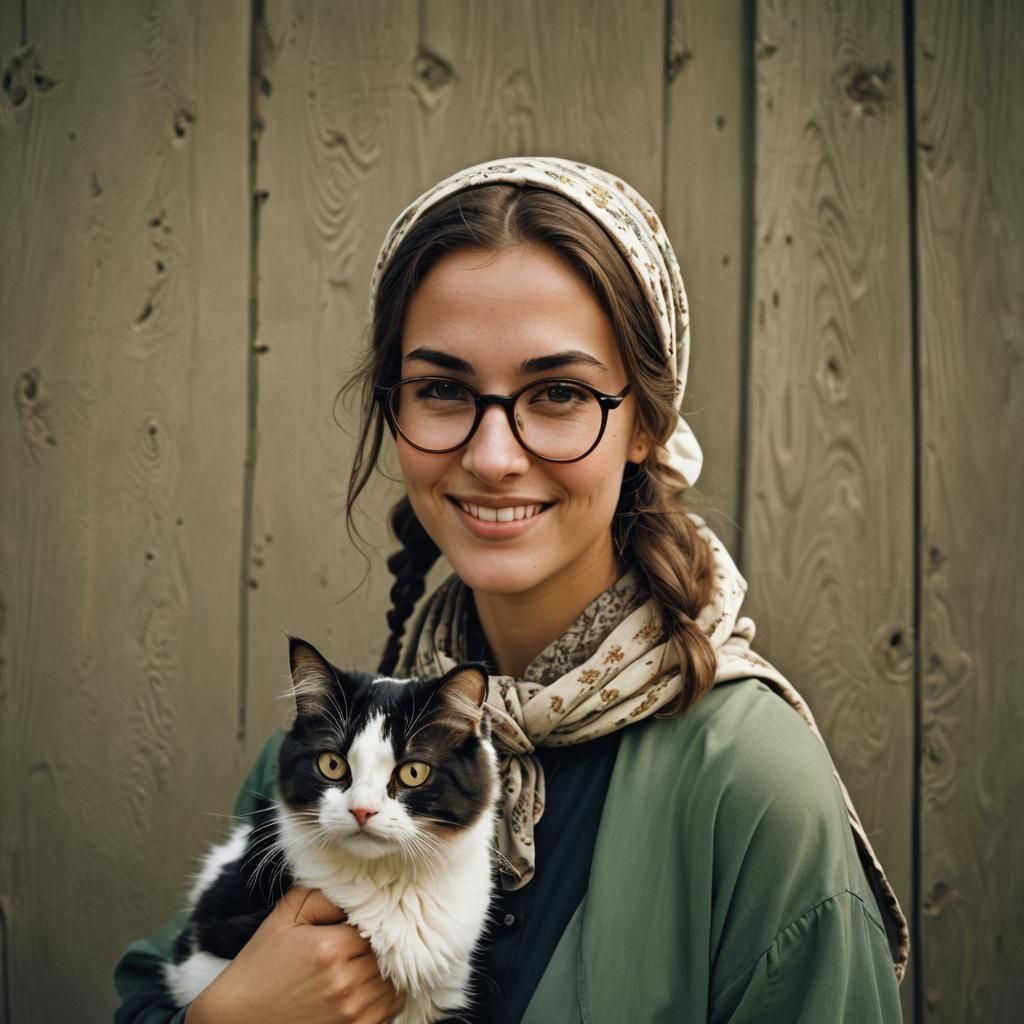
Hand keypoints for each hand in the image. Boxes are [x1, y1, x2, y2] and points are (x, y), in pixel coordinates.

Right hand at [185, 886, 404, 1023]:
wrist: (236, 1019)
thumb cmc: (260, 966)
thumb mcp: (284, 918)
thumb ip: (321, 897)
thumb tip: (353, 893)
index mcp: (330, 949)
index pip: (375, 926)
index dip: (370, 923)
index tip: (360, 923)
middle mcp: (344, 983)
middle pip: (386, 955)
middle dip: (378, 947)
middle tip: (362, 943)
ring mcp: (350, 1014)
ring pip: (392, 983)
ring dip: (384, 972)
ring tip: (365, 964)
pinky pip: (389, 1011)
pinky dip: (386, 997)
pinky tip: (369, 988)